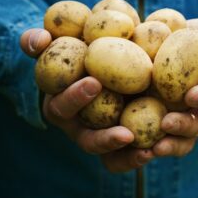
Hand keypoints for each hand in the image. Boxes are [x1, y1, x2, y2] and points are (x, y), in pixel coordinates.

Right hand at [20, 28, 154, 171]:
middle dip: (105, 139)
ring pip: (110, 157)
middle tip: (126, 134)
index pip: (62, 106)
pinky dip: (140, 155)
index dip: (75, 97)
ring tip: (147, 152)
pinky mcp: (122, 138)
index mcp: (62, 106)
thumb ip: (40, 41)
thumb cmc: (77, 54)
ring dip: (128, 157)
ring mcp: (102, 136)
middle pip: (88, 141)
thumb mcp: (57, 45)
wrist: (102, 64)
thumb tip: (39, 40)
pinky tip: (158, 148)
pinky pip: (129, 155)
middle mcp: (81, 127)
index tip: (94, 82)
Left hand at [152, 19, 197, 156]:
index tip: (193, 94)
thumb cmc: (190, 40)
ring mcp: (181, 122)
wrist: (166, 52)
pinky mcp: (159, 128)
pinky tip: (133, 148)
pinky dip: (147, 148)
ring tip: (152, 149)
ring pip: (181, 142)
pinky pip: (157, 142)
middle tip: (167, 124)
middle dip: (185, 127)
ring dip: (169, 146)